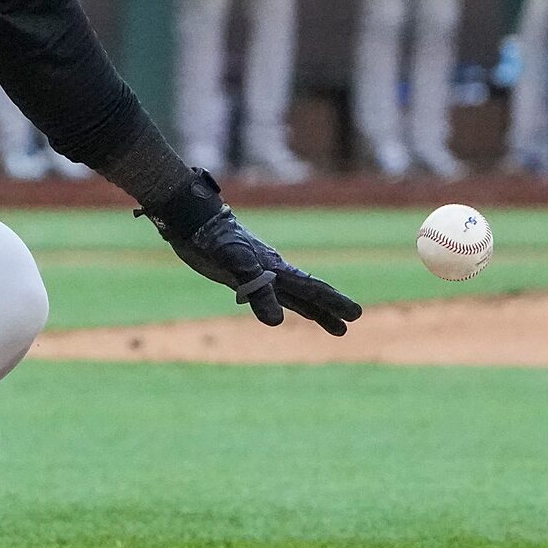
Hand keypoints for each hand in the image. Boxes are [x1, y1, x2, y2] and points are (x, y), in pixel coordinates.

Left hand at [144, 172, 359, 333]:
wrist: (191, 220)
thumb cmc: (214, 237)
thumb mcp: (236, 264)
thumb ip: (257, 290)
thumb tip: (277, 322)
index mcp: (277, 267)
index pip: (311, 288)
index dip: (332, 302)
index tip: (356, 314)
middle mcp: (272, 270)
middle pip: (307, 294)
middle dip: (329, 308)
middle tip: (350, 323)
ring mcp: (258, 273)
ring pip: (292, 297)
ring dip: (312, 311)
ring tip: (334, 327)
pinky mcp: (240, 276)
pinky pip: (269, 294)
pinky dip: (281, 304)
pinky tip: (281, 310)